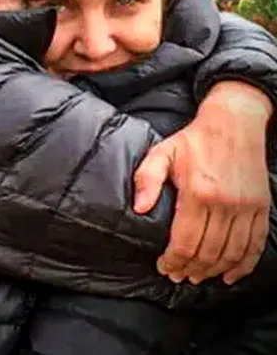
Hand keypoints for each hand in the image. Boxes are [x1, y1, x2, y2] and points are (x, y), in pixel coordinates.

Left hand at [133, 81, 271, 284]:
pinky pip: (256, 244)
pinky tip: (231, 275)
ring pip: (232, 253)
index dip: (173, 261)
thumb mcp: (162, 153)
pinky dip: (245, 264)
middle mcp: (225, 203)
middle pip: (208, 252)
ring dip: (215, 271)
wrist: (234, 123)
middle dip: (191, 270)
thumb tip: (139, 208)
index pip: (185, 241)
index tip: (164, 268)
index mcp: (198, 192)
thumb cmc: (193, 140)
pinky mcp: (261, 206)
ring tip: (199, 277)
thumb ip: (146, 180)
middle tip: (178, 277)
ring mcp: (246, 206)